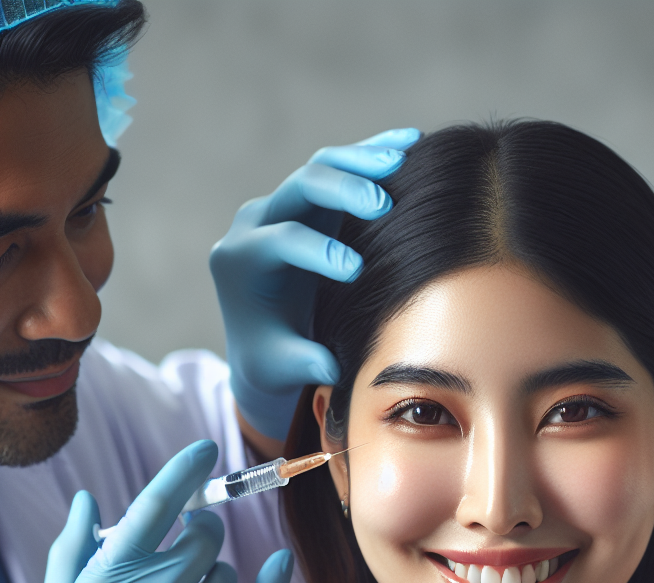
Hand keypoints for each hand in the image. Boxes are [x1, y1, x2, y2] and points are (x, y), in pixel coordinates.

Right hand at [0, 440, 292, 582]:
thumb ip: (74, 554)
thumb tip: (92, 499)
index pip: (153, 509)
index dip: (184, 471)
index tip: (208, 447)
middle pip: (201, 539)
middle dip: (201, 532)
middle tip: (194, 539)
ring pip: (226, 579)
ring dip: (215, 578)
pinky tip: (280, 564)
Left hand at [211, 127, 421, 440]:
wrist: (264, 339)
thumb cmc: (271, 358)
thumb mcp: (280, 367)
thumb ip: (302, 364)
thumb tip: (329, 368)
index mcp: (243, 261)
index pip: (279, 241)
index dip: (316, 250)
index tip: (355, 271)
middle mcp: (257, 222)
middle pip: (299, 188)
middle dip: (341, 190)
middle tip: (383, 205)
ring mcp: (285, 206)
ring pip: (321, 167)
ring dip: (362, 160)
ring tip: (404, 157)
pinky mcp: (312, 202)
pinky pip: (341, 168)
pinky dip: (373, 155)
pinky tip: (410, 142)